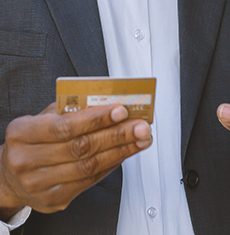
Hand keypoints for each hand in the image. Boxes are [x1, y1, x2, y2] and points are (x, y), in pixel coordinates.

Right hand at [0, 103, 151, 218]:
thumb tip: (111, 104)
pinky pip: (89, 182)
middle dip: (117, 135)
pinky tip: (125, 153)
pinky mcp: (53, 200)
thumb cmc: (34, 138)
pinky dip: (111, 165)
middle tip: (141, 126)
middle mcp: (26, 161)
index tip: (122, 111)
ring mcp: (38, 185)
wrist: (11, 174)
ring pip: (89, 167)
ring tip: (141, 139)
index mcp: (22, 133)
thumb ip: (73, 110)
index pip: (64, 126)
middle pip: (81, 147)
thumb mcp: (45, 117)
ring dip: (121, 151)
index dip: (96, 119)